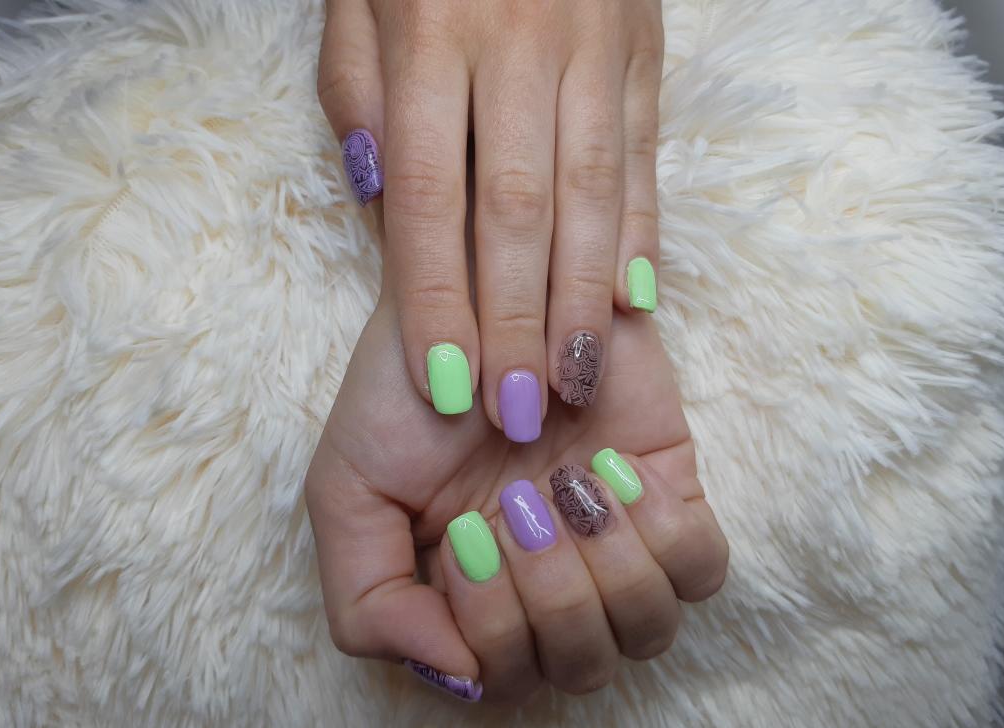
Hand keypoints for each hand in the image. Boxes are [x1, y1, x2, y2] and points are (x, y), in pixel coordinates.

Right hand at [305, 301, 727, 702]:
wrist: (471, 293)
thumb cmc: (407, 390)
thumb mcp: (348, 494)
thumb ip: (370, 605)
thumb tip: (462, 677)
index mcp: (472, 598)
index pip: (503, 679)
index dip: (493, 628)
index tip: (469, 530)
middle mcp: (548, 582)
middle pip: (580, 665)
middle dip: (546, 591)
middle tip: (516, 500)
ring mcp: (613, 542)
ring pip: (646, 629)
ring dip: (602, 563)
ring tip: (567, 483)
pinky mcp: (670, 494)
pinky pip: (701, 569)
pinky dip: (662, 535)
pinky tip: (617, 475)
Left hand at [317, 0, 663, 435]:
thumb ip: (357, 96)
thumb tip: (386, 207)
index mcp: (430, 34)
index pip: (430, 197)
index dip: (437, 299)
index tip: (446, 385)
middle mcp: (519, 43)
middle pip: (518, 211)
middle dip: (518, 321)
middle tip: (517, 413)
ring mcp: (594, 44)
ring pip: (592, 193)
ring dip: (586, 299)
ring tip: (576, 379)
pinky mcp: (645, 48)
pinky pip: (645, 154)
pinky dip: (642, 234)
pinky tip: (635, 304)